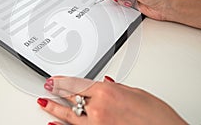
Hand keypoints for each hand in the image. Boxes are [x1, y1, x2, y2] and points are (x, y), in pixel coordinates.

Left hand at [37, 76, 186, 124]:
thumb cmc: (157, 115)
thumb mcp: (136, 92)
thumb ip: (115, 87)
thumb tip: (103, 83)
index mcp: (107, 91)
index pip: (77, 84)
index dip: (63, 81)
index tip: (55, 80)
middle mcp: (98, 108)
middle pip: (71, 97)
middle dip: (57, 91)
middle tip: (47, 87)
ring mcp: (97, 124)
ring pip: (69, 115)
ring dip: (54, 108)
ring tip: (43, 102)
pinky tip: (52, 123)